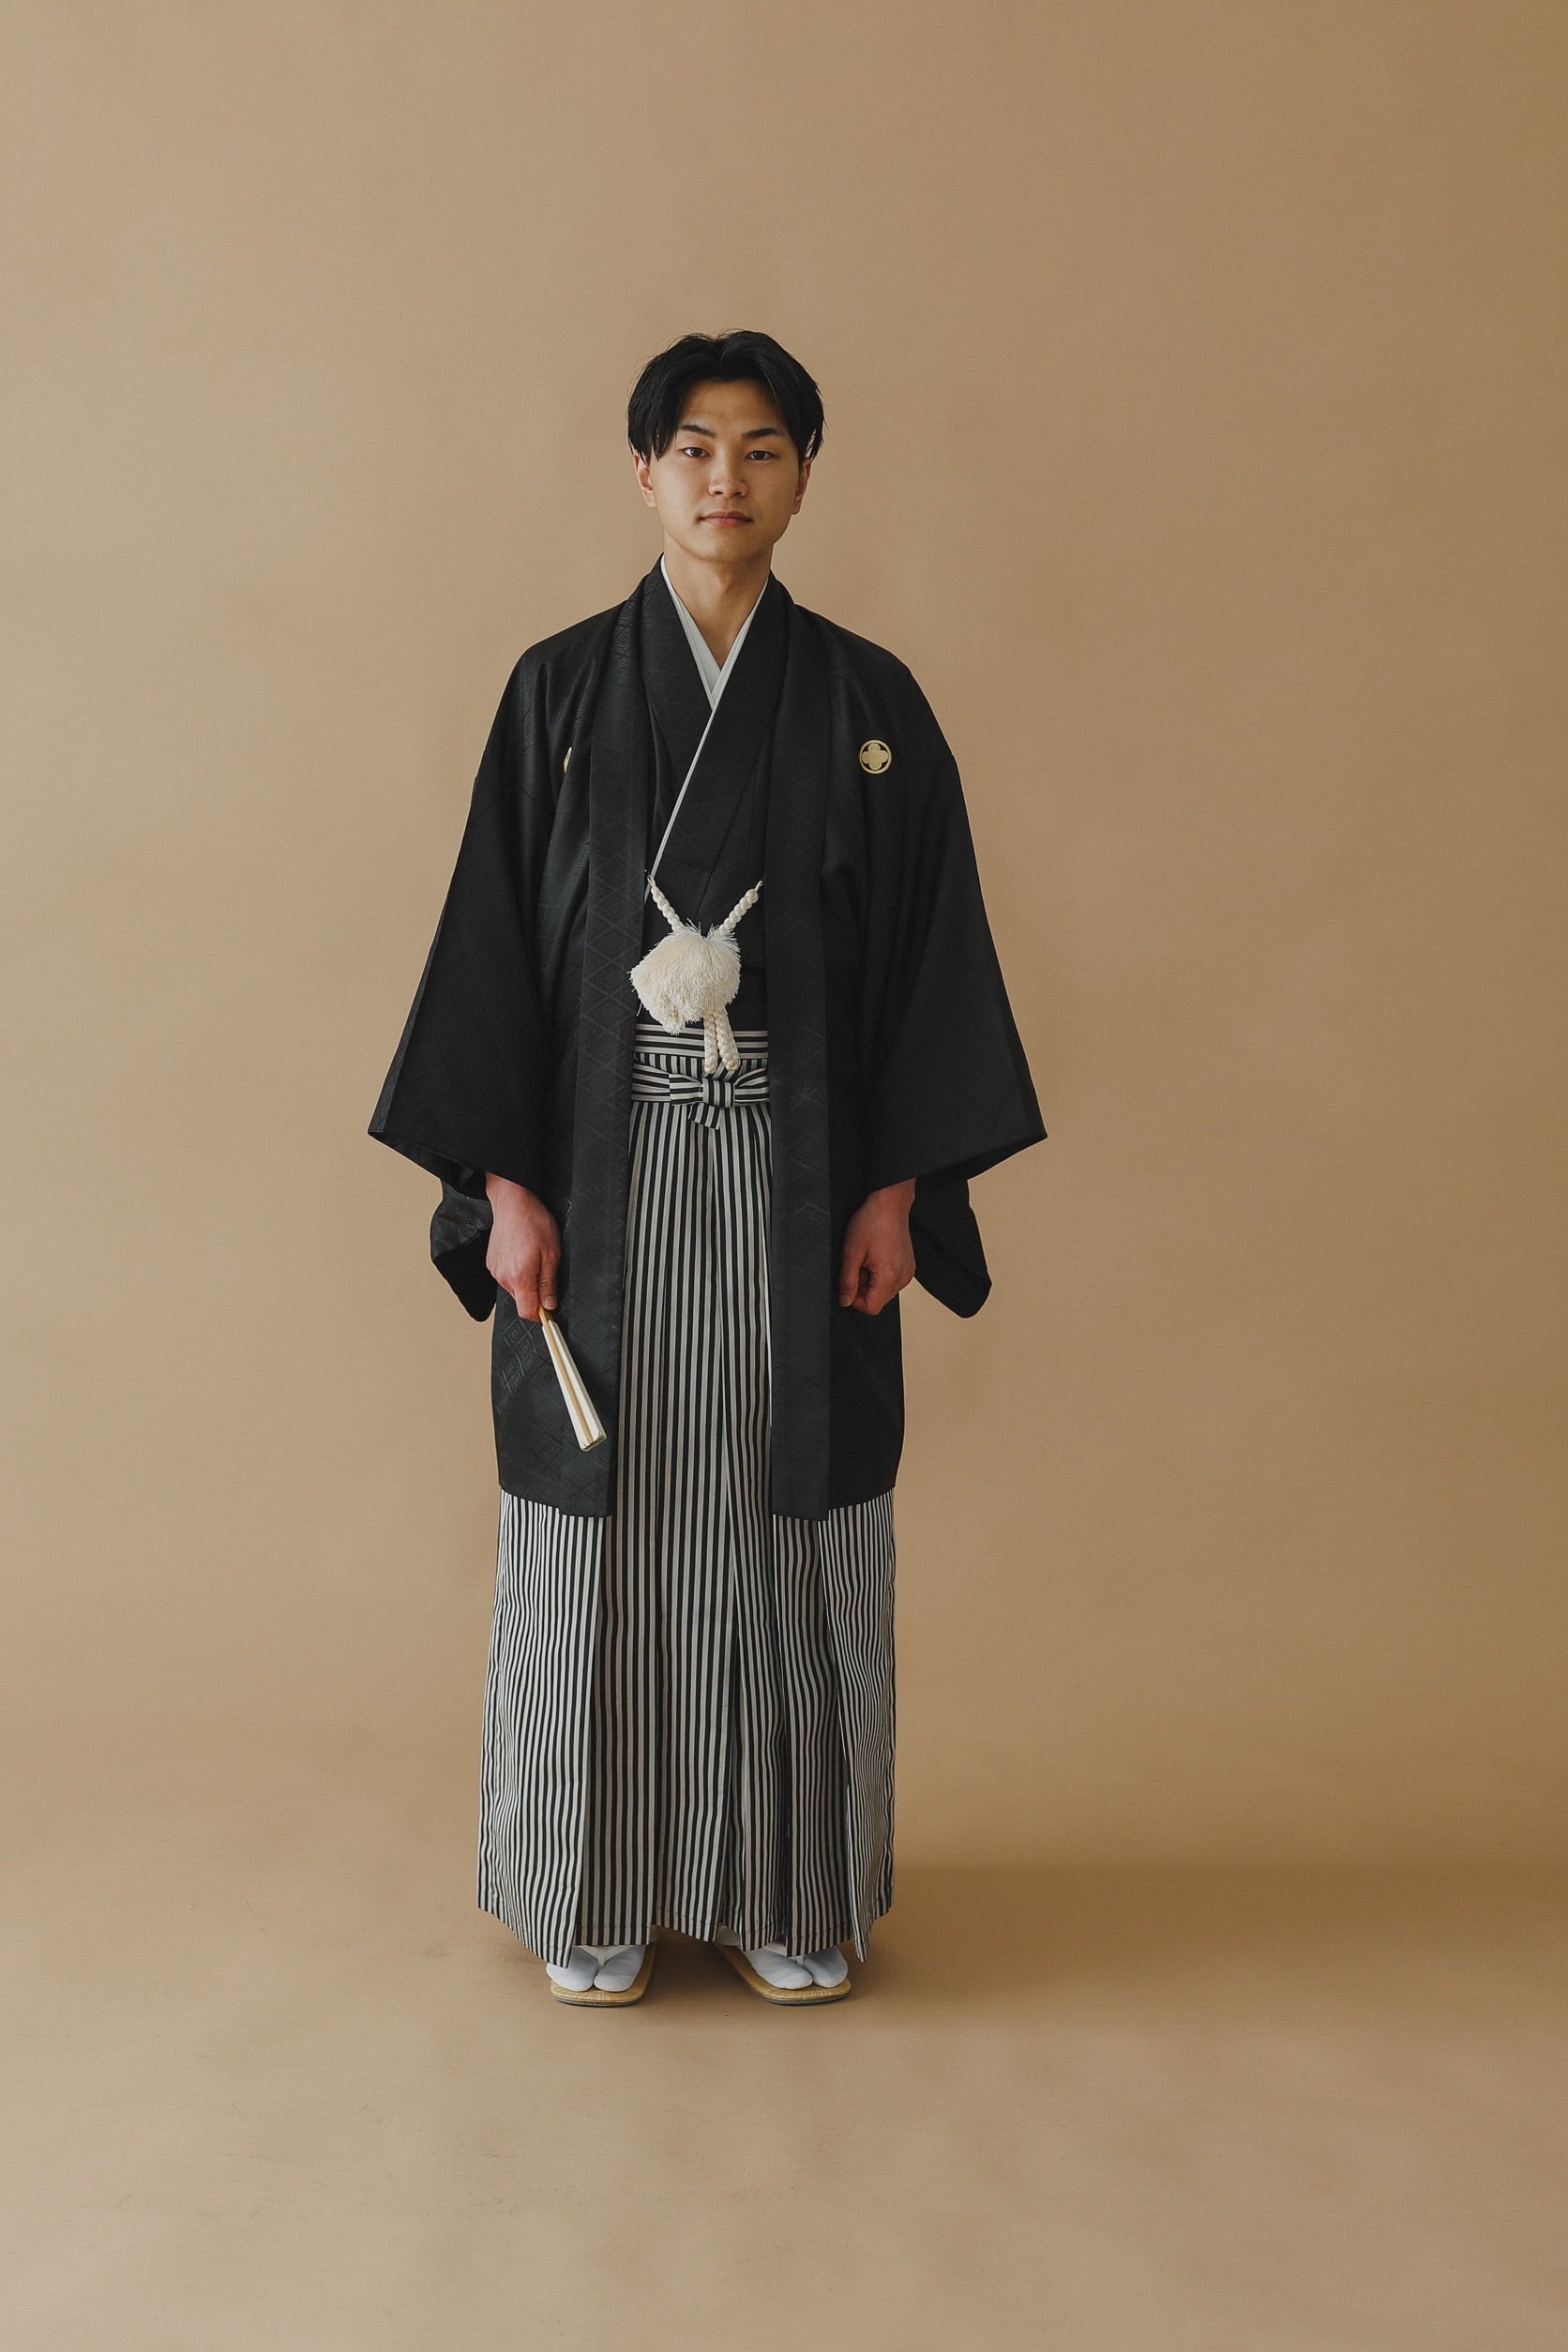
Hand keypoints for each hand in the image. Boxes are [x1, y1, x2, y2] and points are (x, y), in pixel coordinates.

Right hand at [484, 1174, 560, 1320]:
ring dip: (526, 1280)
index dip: (540, 1315)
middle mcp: (503, 1277)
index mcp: (520, 1278)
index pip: (527, 1313)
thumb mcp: (552, 1254)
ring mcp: (495, 1270)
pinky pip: (506, 1276)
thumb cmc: (533, 1222)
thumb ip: (549, 1284)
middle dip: (535, 1292)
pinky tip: (522, 1253)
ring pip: (515, 1288)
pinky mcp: (491, 1263)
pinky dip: (516, 1270)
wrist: (512, 1203)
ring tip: (532, 1256)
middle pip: (521, 1300)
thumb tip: (550, 1304)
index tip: (549, 1308)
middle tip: (544, 1268)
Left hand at [837, 1179, 916, 1314]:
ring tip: (868, 1258)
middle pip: (878, 1300)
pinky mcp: (908, 1266)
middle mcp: (903, 1278)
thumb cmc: (872, 1222)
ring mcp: (908, 1272)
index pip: (871, 1308)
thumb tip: (845, 1301)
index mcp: (889, 1277)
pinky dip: (881, 1273)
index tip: (849, 1281)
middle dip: (863, 1287)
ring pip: (883, 1291)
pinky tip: (876, 1256)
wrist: (889, 1203)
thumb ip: (847, 1281)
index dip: (854, 1299)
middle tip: (858, 1264)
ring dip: (871, 1280)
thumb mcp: (851, 1253)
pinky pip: (891, 1280)